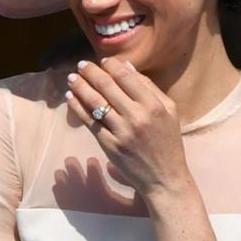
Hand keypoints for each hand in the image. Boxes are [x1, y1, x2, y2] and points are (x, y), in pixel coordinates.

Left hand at [65, 57, 190, 202]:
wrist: (164, 178)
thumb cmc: (168, 143)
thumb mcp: (169, 111)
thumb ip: (150, 87)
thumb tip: (127, 66)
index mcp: (153, 105)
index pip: (126, 77)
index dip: (110, 65)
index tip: (102, 61)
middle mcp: (136, 116)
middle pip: (107, 86)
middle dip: (90, 72)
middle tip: (81, 65)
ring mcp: (121, 132)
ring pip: (94, 102)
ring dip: (80, 87)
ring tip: (72, 78)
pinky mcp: (109, 146)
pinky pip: (89, 122)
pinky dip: (77, 107)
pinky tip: (71, 98)